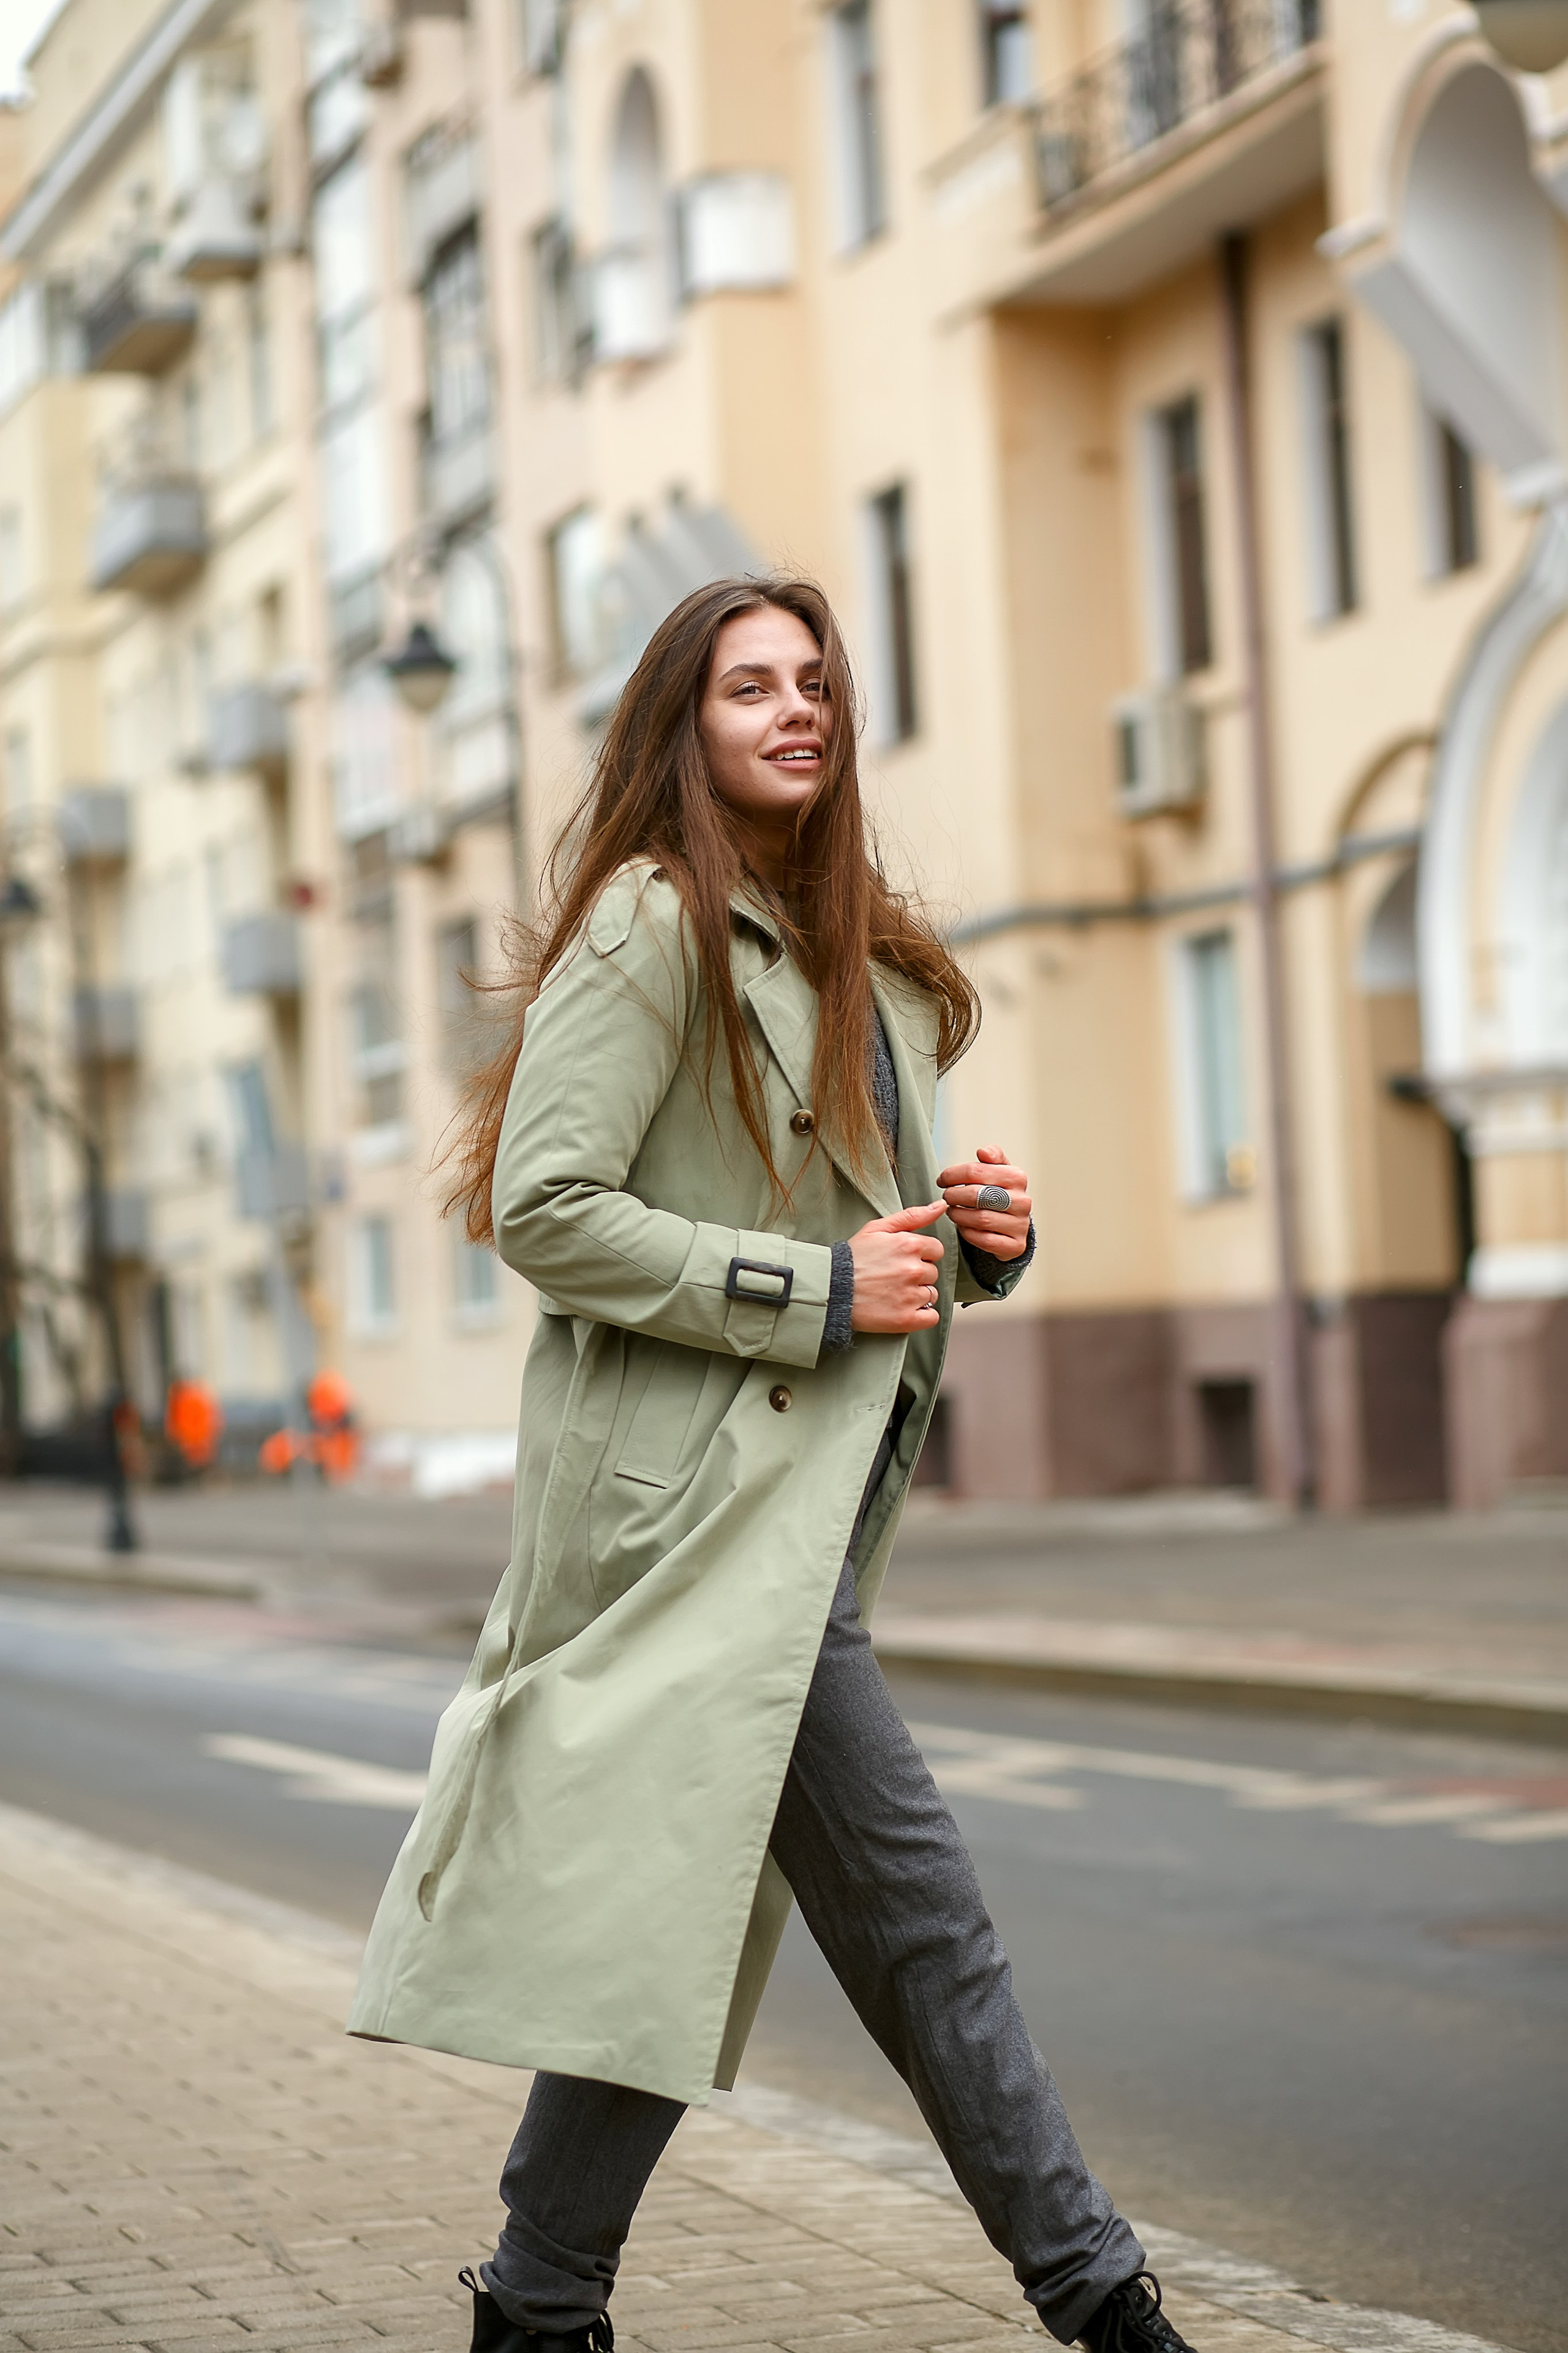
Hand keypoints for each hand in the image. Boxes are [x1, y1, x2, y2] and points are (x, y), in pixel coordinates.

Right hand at [848, 1201, 945, 1332]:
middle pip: (933, 1273)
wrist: (829, 1289)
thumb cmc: (852, 1259)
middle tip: (894, 1277)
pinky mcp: (906, 1319)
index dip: (921, 1255)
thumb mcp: (877, 1228)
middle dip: (917, 1275)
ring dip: (918, 1295)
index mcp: (909, 1245)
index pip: (936, 1250)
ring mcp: (910, 1296)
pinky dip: (922, 1316)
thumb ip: (912, 1216)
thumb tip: (940, 1206)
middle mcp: (913, 1269)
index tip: (904, 1260)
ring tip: (894, 1293)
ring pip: (931, 1295)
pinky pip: (931, 1317)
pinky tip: (903, 1308)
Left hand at [938, 1144, 1031, 1262]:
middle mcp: (1022, 1201)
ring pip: (980, 1218)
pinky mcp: (1015, 1245)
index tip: (942, 1180)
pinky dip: (968, 1233)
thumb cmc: (1000, 1195)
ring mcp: (1020, 1224)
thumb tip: (983, 1152)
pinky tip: (963, 1226)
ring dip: (958, 1215)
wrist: (1014, 1225)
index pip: (977, 1171)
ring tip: (952, 1211)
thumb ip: (993, 1157)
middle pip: (977, 1194)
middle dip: (954, 1195)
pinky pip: (984, 1239)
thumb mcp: (999, 1171)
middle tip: (946, 1196)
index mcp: (1017, 1177)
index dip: (952, 1174)